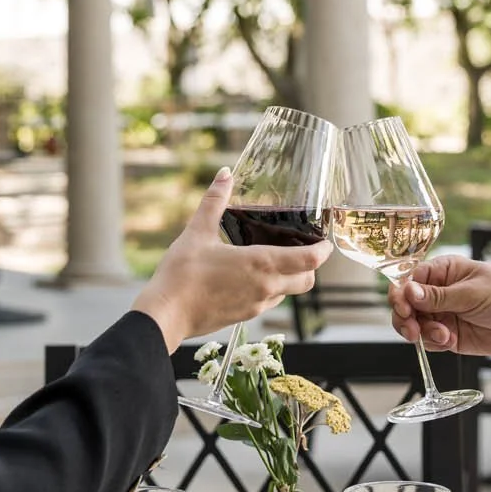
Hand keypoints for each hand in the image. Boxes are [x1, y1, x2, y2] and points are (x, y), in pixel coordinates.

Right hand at [132, 167, 332, 348]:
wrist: (165, 315)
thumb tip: (225, 174)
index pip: (310, 260)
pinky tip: (251, 277)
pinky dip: (270, 289)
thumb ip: (214, 202)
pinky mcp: (244, 316)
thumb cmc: (181, 275)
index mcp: (261, 265)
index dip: (324, 250)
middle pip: (307, 280)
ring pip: (288, 293)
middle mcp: (266, 288)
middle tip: (304, 248)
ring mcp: (256, 305)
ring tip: (275, 259)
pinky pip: (268, 302)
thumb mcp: (197, 232)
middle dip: (311, 265)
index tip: (326, 241)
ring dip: (289, 277)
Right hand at [388, 254, 490, 356]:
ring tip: (443, 335)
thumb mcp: (472, 293)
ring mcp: (442, 314)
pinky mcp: (448, 334)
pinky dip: (434, 343)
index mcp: (443, 271)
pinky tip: (450, 340)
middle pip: (405, 305)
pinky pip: (428, 341)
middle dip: (405, 318)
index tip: (404, 308)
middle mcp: (438, 292)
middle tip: (413, 330)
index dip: (401, 294)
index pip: (409, 280)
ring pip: (414, 325)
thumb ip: (438, 296)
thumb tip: (409, 292)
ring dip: (422, 333)